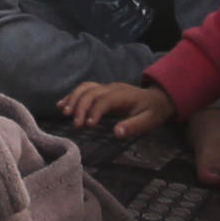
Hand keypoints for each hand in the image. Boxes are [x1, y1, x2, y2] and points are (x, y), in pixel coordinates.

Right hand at [56, 76, 175, 136]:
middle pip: (91, 92)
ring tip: (64, 113)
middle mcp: (112, 88)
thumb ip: (134, 127)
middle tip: (75, 125)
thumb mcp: (149, 121)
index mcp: (124, 95)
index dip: (94, 111)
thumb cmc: (153, 112)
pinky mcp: (102, 90)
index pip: (105, 100)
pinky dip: (71, 96)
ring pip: (85, 88)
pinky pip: (84, 89)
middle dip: (80, 106)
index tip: (87, 125)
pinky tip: (61, 105)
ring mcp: (106, 87)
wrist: (157, 98)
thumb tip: (117, 133)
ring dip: (73, 99)